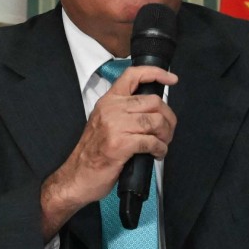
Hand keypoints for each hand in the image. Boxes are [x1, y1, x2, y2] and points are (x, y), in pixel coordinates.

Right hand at [41, 65, 177, 236]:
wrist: (77, 176)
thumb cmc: (93, 152)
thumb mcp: (104, 123)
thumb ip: (124, 112)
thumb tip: (153, 110)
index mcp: (107, 101)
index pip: (133, 76)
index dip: (156, 73)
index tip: (171, 79)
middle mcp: (111, 109)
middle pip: (153, 102)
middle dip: (168, 118)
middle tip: (167, 131)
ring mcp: (115, 126)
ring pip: (156, 121)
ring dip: (166, 134)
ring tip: (162, 144)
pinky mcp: (120, 144)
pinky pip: (151, 141)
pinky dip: (160, 149)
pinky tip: (157, 154)